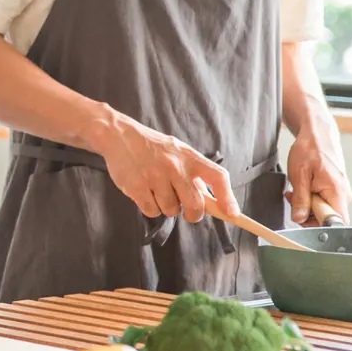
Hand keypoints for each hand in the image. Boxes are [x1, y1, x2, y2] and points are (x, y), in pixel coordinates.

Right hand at [94, 111, 236, 221]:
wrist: (118, 135)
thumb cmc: (153, 147)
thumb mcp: (178, 152)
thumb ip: (194, 173)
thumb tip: (214, 201)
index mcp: (189, 157)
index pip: (218, 177)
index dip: (228, 197)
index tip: (232, 213)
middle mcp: (175, 166)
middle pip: (195, 205)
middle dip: (192, 214)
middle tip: (186, 210)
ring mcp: (155, 177)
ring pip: (171, 211)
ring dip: (166, 207)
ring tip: (157, 191)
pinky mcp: (136, 187)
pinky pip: (151, 211)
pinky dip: (150, 208)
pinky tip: (145, 193)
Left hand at [286, 128, 351, 224]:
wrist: (318, 133)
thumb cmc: (310, 148)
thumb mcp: (299, 175)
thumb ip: (300, 199)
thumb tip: (299, 218)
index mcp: (338, 193)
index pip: (335, 224)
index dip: (317, 225)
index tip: (302, 215)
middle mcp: (344, 195)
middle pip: (327, 219)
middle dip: (306, 213)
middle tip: (293, 197)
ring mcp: (341, 193)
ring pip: (323, 211)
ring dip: (307, 204)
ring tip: (297, 189)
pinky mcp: (336, 190)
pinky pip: (323, 202)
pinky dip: (310, 198)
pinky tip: (304, 188)